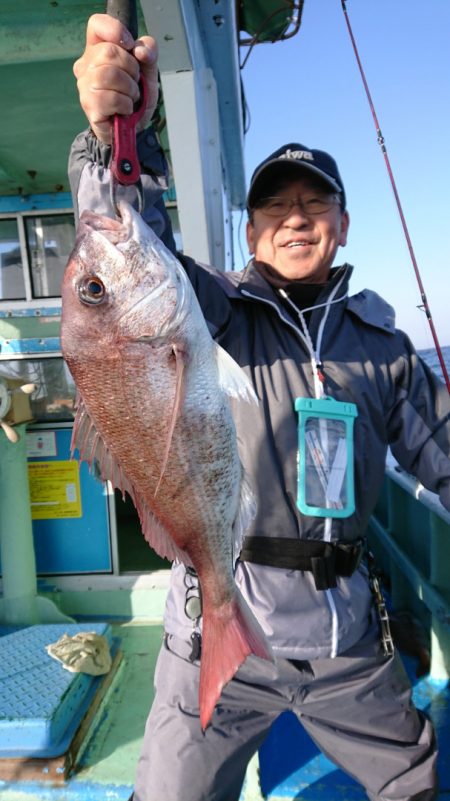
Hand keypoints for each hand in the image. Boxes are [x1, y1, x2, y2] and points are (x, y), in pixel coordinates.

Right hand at [73, 13, 158, 143]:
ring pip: (109, 74)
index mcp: (98, 49)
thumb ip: (149, 53)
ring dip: (129, 88)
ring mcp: (84, 85)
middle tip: (134, 83)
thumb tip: (141, 51)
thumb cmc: (136, 98)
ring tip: (131, 97)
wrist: (133, 129)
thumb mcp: (148, 72)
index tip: (130, 46)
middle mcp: (86, 65)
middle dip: (131, 69)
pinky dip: (126, 104)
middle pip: (109, 52)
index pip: (97, 25)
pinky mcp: (89, 106)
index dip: (115, 30)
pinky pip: (111, 98)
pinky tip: (125, 109)